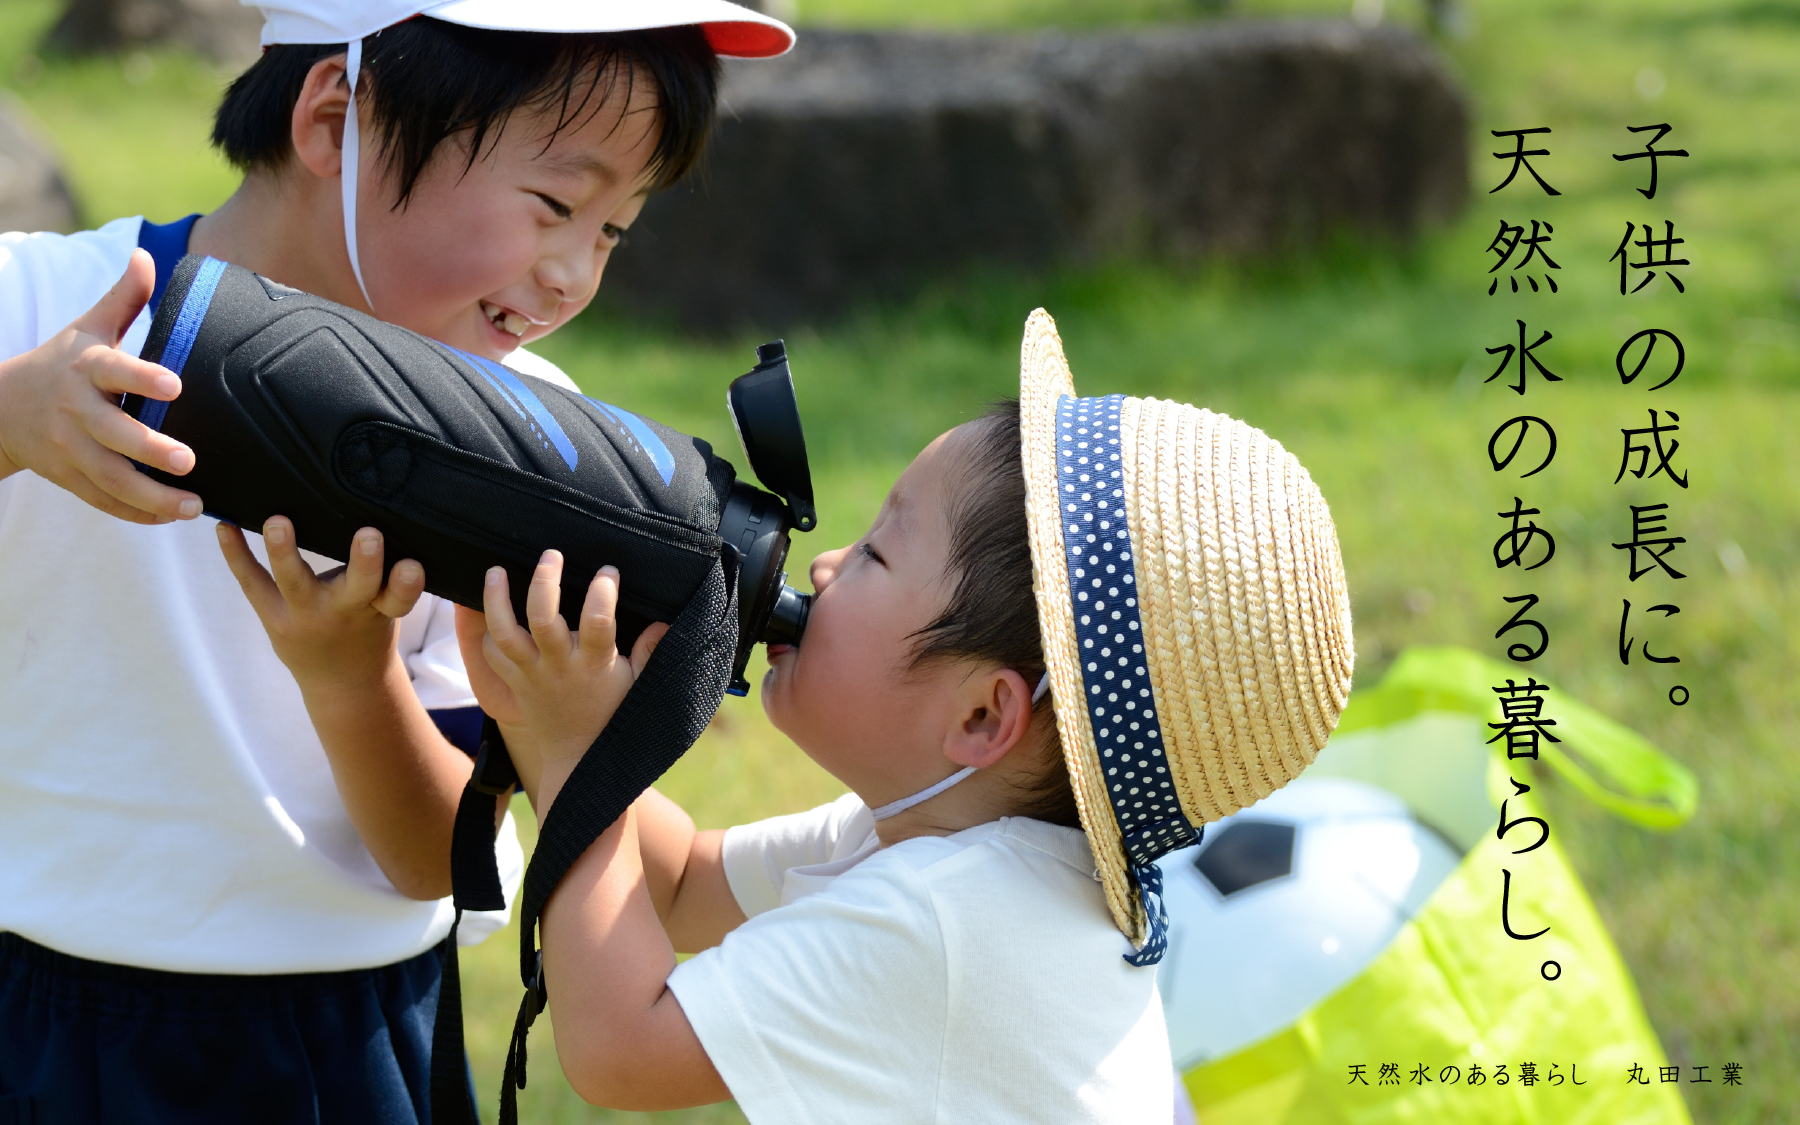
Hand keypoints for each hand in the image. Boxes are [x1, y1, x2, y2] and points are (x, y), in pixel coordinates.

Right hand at [0, 250, 200, 522]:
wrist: (3, 408)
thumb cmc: (63, 363)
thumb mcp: (86, 327)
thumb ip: (123, 298)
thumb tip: (147, 256)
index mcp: (85, 369)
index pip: (115, 371)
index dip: (143, 378)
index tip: (177, 386)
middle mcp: (76, 411)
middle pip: (112, 434)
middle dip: (149, 449)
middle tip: (189, 460)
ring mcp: (70, 449)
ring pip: (109, 478)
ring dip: (151, 496)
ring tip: (193, 505)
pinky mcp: (70, 478)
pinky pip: (103, 501)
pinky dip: (135, 513)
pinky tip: (169, 518)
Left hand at [217, 516, 425, 690]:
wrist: (342, 679)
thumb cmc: (368, 626)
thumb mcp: (386, 605)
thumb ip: (384, 574)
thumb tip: (375, 511)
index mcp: (380, 610)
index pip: (399, 598)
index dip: (407, 583)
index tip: (412, 564)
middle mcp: (345, 613)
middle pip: (358, 587)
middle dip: (364, 562)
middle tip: (369, 534)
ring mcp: (305, 615)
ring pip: (295, 582)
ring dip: (286, 552)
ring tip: (278, 523)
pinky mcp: (273, 615)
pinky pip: (252, 583)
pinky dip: (236, 554)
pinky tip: (224, 527)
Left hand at [474, 554, 666, 789]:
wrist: (576, 759)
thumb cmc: (612, 717)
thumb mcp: (639, 686)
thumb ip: (651, 652)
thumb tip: (665, 621)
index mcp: (594, 666)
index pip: (597, 621)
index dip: (603, 591)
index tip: (609, 572)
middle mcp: (559, 668)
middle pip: (542, 620)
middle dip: (544, 582)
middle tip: (551, 555)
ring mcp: (533, 675)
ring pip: (505, 633)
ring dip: (497, 599)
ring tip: (495, 570)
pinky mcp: (515, 684)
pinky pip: (492, 655)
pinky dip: (487, 632)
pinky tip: (490, 610)